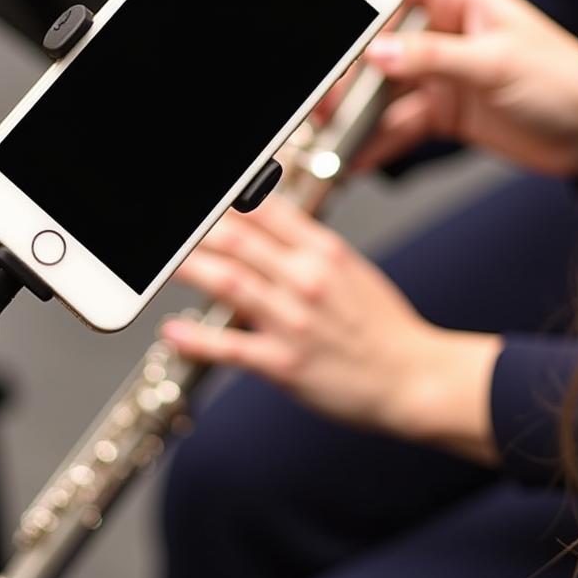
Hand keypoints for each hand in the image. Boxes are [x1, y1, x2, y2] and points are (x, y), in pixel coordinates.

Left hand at [162, 195, 501, 463]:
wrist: (414, 378)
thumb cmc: (382, 326)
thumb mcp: (350, 269)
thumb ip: (305, 244)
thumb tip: (261, 220)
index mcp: (324, 251)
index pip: (265, 209)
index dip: (228, 199)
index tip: (204, 201)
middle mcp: (307, 279)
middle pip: (238, 239)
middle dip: (198, 230)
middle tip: (171, 228)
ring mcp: (294, 321)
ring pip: (229, 283)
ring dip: (189, 268)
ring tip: (162, 262)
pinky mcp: (286, 364)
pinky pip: (233, 348)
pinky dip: (197, 339)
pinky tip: (172, 331)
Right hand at [355, 0, 577, 180]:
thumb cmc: (567, 80)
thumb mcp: (497, 62)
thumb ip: (435, 58)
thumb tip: (381, 52)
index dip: (360, 2)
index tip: (333, 32)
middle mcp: (442, 32)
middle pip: (378, 46)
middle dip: (351, 74)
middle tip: (328, 97)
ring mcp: (437, 73)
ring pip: (382, 89)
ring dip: (358, 113)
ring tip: (336, 132)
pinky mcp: (438, 109)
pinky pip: (397, 123)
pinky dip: (377, 140)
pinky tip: (358, 154)